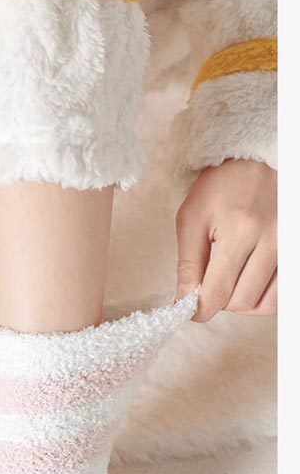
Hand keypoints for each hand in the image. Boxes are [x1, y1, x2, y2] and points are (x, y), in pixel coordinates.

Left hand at [176, 159, 276, 321]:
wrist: (256, 163)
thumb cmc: (221, 188)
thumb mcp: (192, 218)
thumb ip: (188, 264)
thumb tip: (185, 302)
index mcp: (240, 230)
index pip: (218, 292)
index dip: (200, 310)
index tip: (191, 309)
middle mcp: (272, 240)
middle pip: (241, 302)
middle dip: (220, 301)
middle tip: (211, 282)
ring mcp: (290, 247)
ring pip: (265, 304)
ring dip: (243, 302)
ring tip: (231, 282)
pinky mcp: (297, 251)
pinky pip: (283, 295)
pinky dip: (263, 298)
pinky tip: (250, 283)